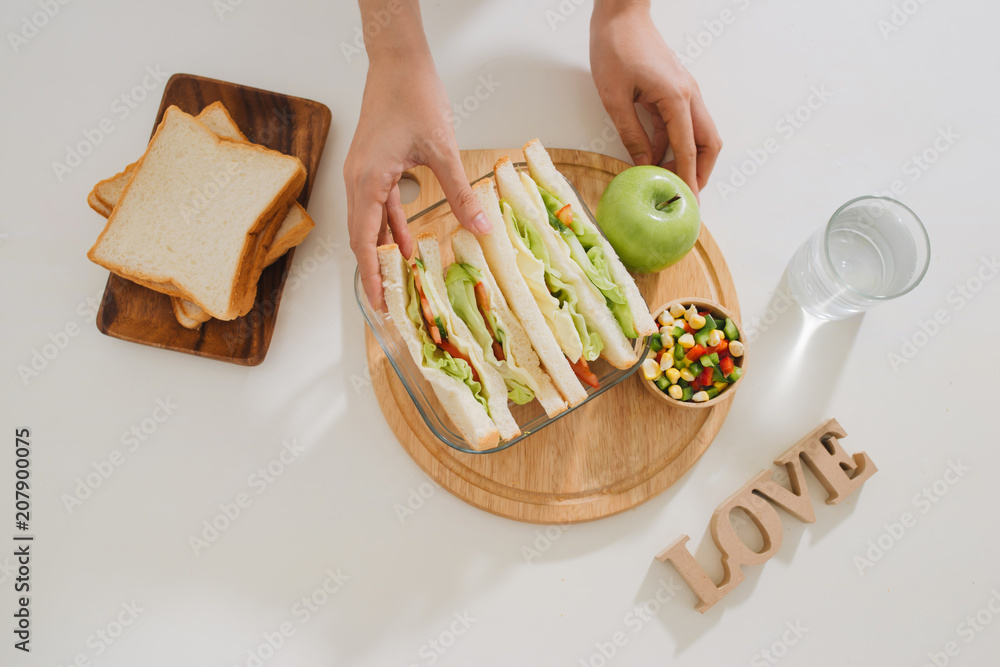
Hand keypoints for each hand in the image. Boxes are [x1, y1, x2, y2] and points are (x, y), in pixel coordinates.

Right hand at [344, 1, 489, 308]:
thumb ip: (460, 192)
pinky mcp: (373, 167)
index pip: (365, 241)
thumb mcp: (443, 150)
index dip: (372, 275)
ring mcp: (363, 174)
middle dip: (377, 270)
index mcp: (367, 181)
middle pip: (362, 237)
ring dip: (385, 250)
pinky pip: (379, 206)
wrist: (398, 61)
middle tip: (392, 303)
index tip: (380, 304)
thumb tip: (482, 227)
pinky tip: (407, 245)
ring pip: (371, 223)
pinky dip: (392, 227)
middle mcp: (357, 181)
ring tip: (401, 281)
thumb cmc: (413, 96)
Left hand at [590, 0, 721, 194]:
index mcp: (676, 98)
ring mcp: (685, 92)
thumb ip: (631, 133)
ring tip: (667, 182)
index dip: (689, 179)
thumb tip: (642, 164)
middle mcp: (688, 95)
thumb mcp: (614, 98)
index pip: (688, 149)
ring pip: (698, 134)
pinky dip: (673, 143)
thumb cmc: (615, 47)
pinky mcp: (674, 90)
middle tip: (686, 197)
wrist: (620, 15)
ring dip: (687, 158)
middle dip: (701, 172)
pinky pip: (681, 123)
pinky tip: (653, 158)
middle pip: (708, 143)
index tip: (688, 203)